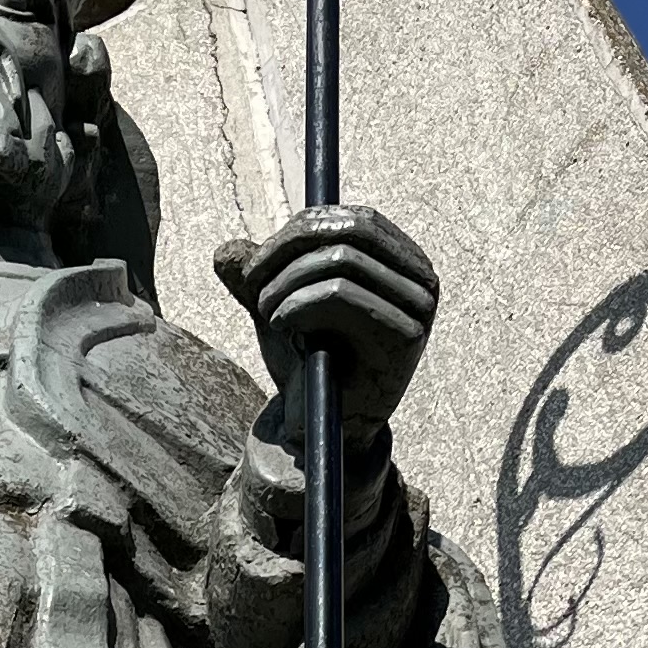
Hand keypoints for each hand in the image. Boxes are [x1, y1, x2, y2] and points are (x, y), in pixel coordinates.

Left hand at [215, 204, 438, 432]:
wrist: (324, 427)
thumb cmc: (309, 363)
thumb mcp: (279, 306)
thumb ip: (258, 276)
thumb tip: (225, 251)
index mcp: (403, 263)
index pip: (354, 220)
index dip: (299, 231)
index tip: (255, 262)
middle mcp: (422, 280)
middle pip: (350, 230)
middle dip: (288, 250)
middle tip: (250, 281)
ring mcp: (419, 308)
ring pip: (340, 261)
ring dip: (285, 283)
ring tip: (264, 312)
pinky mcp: (404, 338)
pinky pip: (339, 294)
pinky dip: (296, 304)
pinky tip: (280, 326)